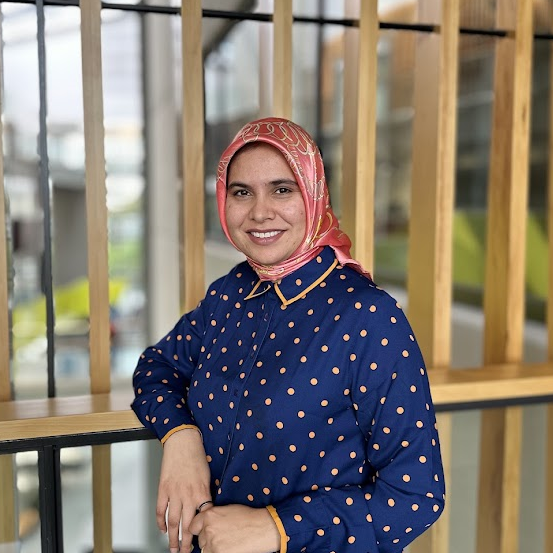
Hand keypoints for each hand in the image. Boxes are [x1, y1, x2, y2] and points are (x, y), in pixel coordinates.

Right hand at [157, 429, 210, 552]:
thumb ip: (205, 493)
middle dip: (186, 542)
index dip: (203, 531)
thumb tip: (205, 509)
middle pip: (187, 525)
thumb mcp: (207, 476)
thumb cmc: (196, 455)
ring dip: (172, 537)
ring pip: (172, 521)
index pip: (203, 518)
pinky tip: (162, 529)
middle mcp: (188, 495)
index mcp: (201, 492)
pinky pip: (160, 510)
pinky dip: (160, 522)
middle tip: (185, 552)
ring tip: (173, 548)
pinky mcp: (163, 489)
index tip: (204, 541)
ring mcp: (174, 493)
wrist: (182, 442)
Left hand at [189, 504, 279, 552]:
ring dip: (212, 547)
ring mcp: (213, 543)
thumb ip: (212, 516)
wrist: (259, 528)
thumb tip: (205, 523)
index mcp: (209, 515)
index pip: (192, 526)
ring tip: (226, 542)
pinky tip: (228, 548)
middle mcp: (208, 529)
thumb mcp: (226, 510)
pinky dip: (218, 552)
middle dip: (207, 539)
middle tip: (221, 536)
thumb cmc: (247, 517)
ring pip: (205, 549)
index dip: (198, 529)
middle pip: (200, 539)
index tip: (202, 532)